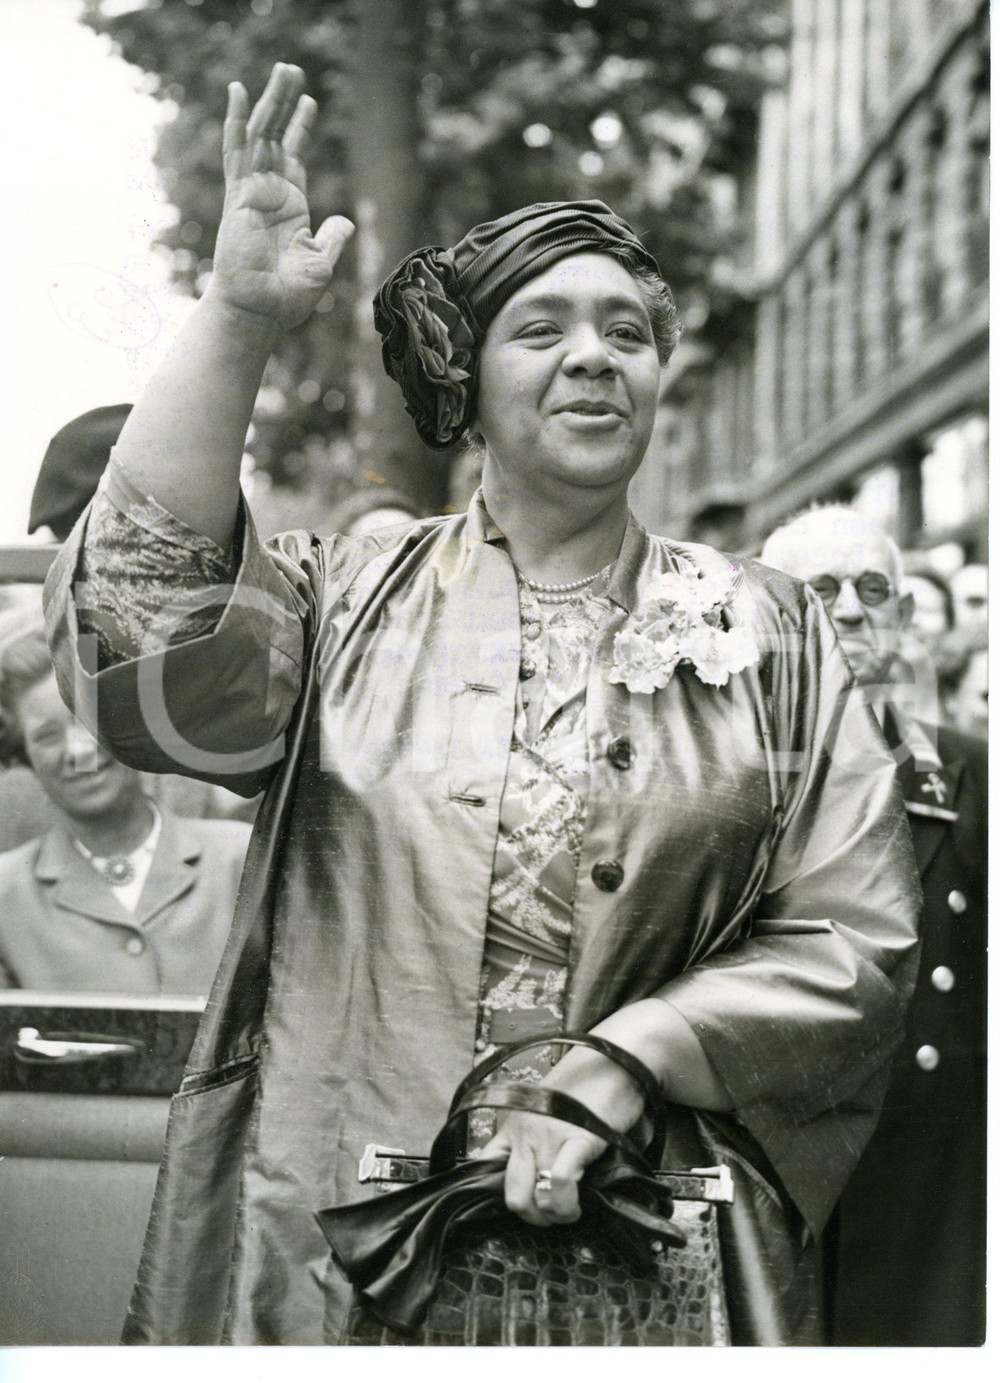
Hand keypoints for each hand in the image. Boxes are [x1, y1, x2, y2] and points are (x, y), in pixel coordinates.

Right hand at [207, 63, 353, 331]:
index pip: (294, 156)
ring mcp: (251, 191)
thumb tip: (344, 220)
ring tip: (284, 70)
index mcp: (290, 207)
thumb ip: (332, 238)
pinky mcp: (237, 195)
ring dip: (271, 101)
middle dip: (284, 102)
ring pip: (260, 134)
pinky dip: (236, 119)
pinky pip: (236, 150)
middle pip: (277, 136)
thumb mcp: (321, 264)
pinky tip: (238, 90)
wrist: (259, 313)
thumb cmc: (286, 298)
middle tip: (293, 69)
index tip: (309, 101)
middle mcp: (269, 194)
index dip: (301, 128)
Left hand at [474, 1051, 646, 1227]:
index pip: (486, 1167)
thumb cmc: (587, 1088)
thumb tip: (540, 1179)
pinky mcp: (577, 1139)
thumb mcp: (549, 1113)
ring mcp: (548, 1136)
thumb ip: (537, 1140)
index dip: (506, 1195)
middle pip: (511, 1194)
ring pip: (533, 1198)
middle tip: (553, 1214)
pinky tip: (577, 1204)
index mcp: (514, 1125)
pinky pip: (559, 1183)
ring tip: (570, 1209)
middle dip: (533, 1216)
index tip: (529, 1204)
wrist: (614, 1060)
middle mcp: (525, 1132)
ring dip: (554, 1215)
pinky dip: (567, 1204)